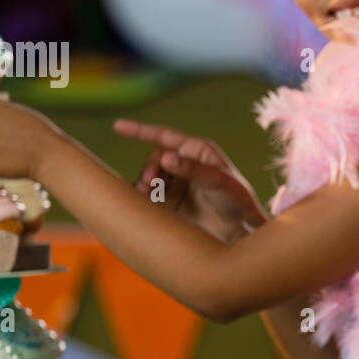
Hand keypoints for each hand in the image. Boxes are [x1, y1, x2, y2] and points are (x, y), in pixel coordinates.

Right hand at [114, 119, 265, 242]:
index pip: (164, 136)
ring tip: (146, 193)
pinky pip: (149, 194)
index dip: (140, 131)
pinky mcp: (170, 201)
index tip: (118, 127)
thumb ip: (192, 169)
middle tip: (148, 184)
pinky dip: (143, 197)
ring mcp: (176, 182)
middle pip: (153, 159)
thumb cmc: (237, 200)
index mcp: (196, 150)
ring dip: (144, 183)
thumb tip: (165, 156)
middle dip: (148, 169)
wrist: (241, 231)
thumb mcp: (218, 181)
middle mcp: (184, 163)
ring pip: (149, 177)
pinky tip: (143, 202)